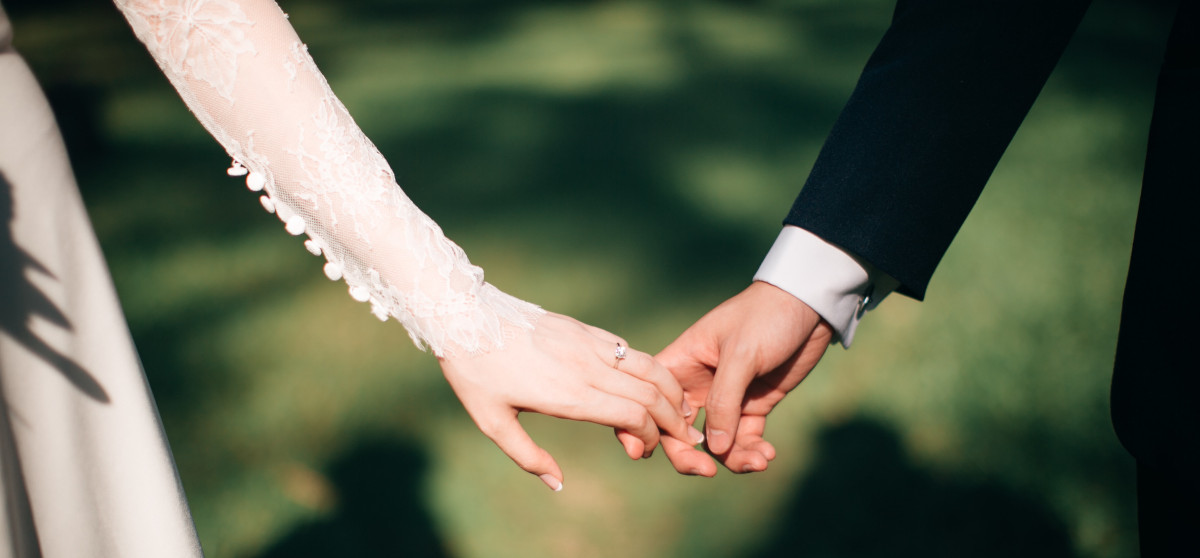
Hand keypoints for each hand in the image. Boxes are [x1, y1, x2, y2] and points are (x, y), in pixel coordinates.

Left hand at [439, 312, 704, 490]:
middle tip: (684, 437)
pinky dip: (650, 368)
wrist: (465, 315)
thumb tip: (558, 484)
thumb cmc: (475, 373)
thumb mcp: (492, 422)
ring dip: (671, 390)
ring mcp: (588, 344)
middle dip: (674, 419)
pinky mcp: (584, 329)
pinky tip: (652, 382)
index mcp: (569, 394)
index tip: (643, 450)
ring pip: (648, 366)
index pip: (633, 415)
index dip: (650, 436)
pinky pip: (628, 349)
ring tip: (681, 409)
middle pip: (651, 393)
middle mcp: (587, 367)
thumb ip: (528, 457)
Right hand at [654, 281, 832, 475]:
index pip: (652, 400)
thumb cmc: (765, 317)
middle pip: (679, 431)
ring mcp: (726, 397)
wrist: (809, 306)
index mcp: (680, 363)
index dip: (646, 427)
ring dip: (732, 458)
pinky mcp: (753, 405)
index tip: (651, 452)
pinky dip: (752, 451)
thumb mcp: (741, 354)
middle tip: (707, 472)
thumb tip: (713, 449)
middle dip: (689, 456)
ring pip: (715, 442)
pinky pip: (744, 438)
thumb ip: (724, 401)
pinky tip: (767, 455)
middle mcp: (697, 384)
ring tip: (758, 461)